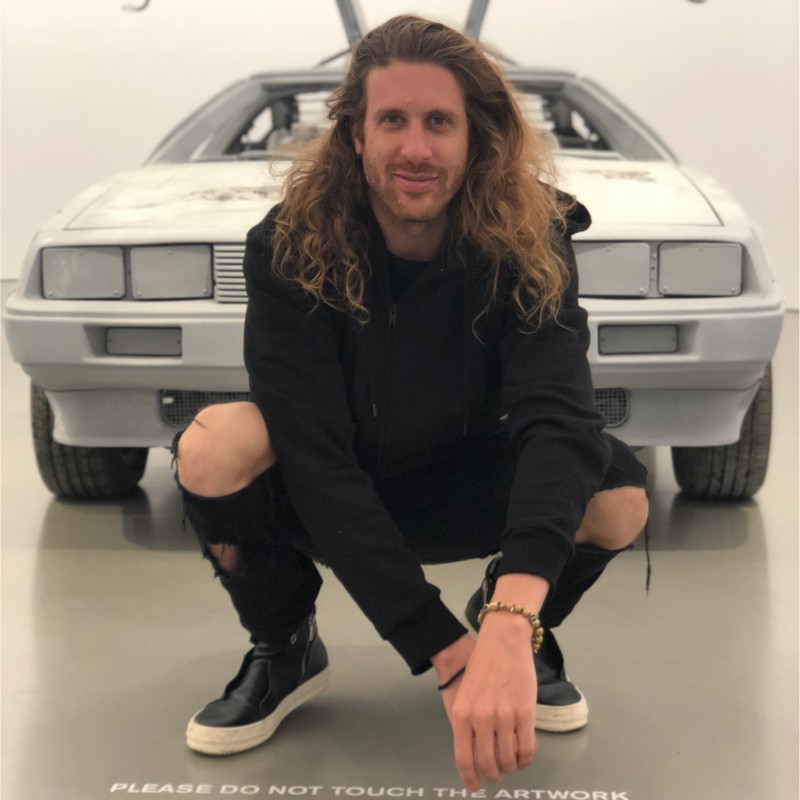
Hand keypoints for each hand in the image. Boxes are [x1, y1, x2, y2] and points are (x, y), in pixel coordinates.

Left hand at [446, 612, 537, 789]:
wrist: (503, 641)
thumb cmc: (481, 666)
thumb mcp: (465, 695)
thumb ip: (467, 723)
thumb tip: (473, 752)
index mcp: (462, 714)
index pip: (464, 757)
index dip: (470, 777)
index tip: (474, 787)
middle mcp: (481, 718)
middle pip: (487, 763)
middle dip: (492, 774)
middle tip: (496, 774)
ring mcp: (504, 716)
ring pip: (508, 758)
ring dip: (510, 767)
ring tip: (510, 763)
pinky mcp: (525, 712)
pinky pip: (527, 748)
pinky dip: (525, 758)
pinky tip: (523, 756)